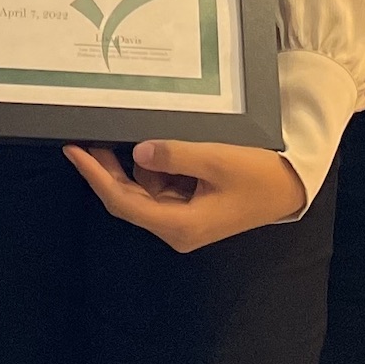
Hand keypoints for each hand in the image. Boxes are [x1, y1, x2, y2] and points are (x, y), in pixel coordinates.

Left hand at [65, 139, 306, 250]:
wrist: (291, 188)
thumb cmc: (258, 176)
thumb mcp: (216, 160)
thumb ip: (175, 155)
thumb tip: (138, 151)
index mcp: (177, 225)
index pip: (122, 201)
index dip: (95, 175)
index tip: (73, 150)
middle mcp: (175, 229)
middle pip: (128, 198)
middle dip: (110, 168)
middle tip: (94, 135)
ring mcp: (182, 221)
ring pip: (145, 190)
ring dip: (143, 165)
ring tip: (161, 139)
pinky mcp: (191, 210)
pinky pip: (162, 187)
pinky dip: (160, 167)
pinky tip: (173, 149)